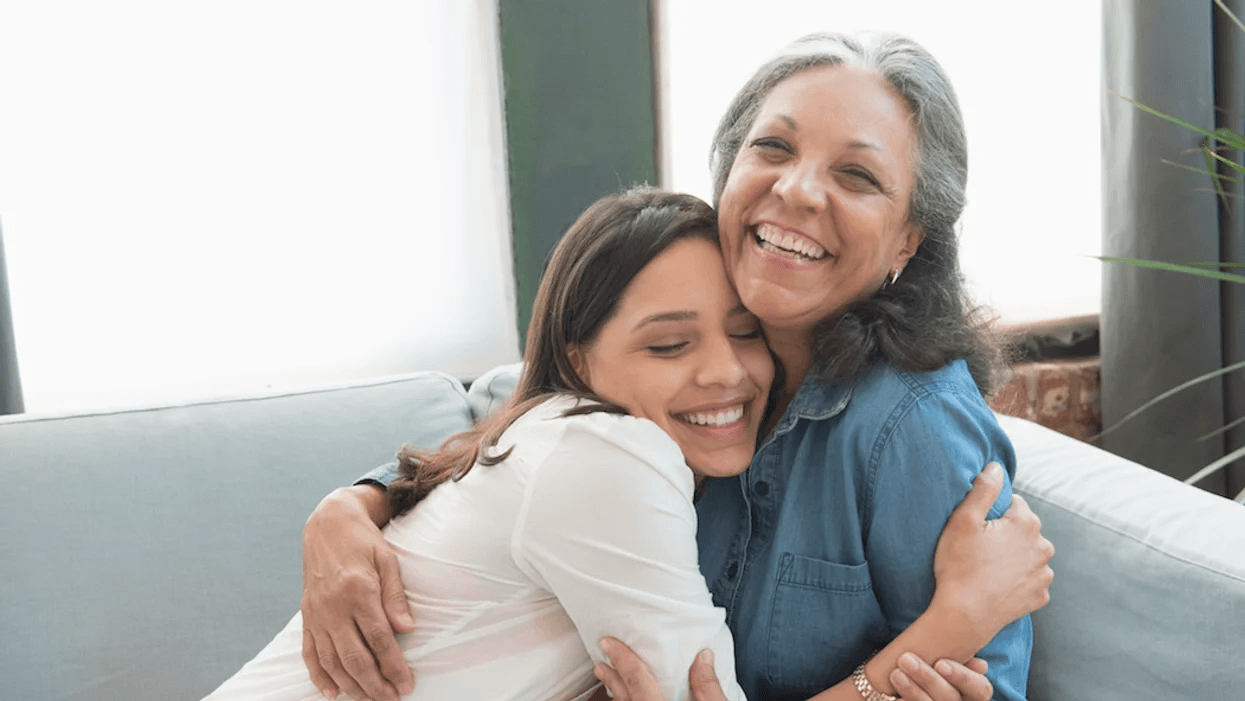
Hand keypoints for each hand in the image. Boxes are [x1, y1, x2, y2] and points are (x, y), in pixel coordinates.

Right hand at [301, 485, 413, 700]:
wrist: (328, 525)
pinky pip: (309, 653)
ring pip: (332, 661)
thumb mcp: (387, 559)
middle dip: (375, 683)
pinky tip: (332, 693)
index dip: (393, 665)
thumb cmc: (363, 542)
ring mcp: (316, 614)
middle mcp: (333, 606)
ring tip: (370, 699)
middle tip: (392, 698)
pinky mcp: (306, 616)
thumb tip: (407, 629)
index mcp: (358, 590)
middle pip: (355, 656)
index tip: (406, 683)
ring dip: (352, 685)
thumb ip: (396, 596)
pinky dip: (319, 676)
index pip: (379, 638)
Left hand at [592, 637, 726, 700]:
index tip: (608, 642)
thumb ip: (709, 688)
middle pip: (623, 697)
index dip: (622, 659)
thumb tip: (704, 657)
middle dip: (612, 677)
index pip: (637, 681)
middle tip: (602, 659)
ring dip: (617, 692)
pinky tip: (627, 699)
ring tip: (609, 677)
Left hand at [890, 654, 991, 700]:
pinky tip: (893, 697)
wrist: (919, 683)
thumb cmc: (937, 664)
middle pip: (950, 697)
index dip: (962, 677)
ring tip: (896, 673)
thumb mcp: (952, 659)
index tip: (940, 663)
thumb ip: (963, 657)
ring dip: (912, 691)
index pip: (981, 689)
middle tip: (905, 659)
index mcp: (975, 692)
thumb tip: (980, 665)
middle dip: (927, 678)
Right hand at [933, 462, 1054, 642]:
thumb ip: (983, 489)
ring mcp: (1043, 574)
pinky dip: (1017, 579)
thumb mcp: (963, 520)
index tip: (977, 528)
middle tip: (979, 548)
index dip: (993, 514)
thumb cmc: (960, 566)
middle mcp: (1043, 547)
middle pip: (1024, 529)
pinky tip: (997, 584)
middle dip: (1006, 534)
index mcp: (1027, 523)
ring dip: (1014, 557)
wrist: (965, 616)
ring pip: (1028, 555)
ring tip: (987, 568)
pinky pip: (1030, 579)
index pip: (1014, 504)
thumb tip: (997, 466)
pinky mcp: (1039, 596)